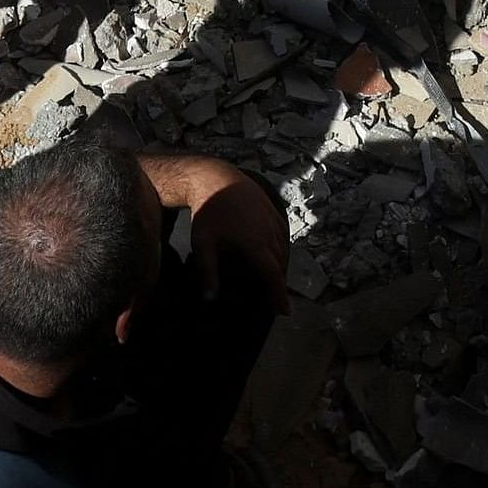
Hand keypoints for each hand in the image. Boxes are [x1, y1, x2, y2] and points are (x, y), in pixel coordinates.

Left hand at [184, 174, 291, 311]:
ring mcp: (272, 218)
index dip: (279, 295)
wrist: (215, 176)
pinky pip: (283, 233)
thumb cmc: (207, 210)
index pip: (273, 275)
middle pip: (281, 264)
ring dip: (281, 266)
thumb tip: (208, 299)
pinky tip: (275, 254)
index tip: (285, 311)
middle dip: (280, 284)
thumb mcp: (202, 243)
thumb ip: (208, 271)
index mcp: (255, 243)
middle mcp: (268, 232)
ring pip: (284, 249)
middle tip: (276, 301)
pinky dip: (282, 248)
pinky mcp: (271, 209)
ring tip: (275, 280)